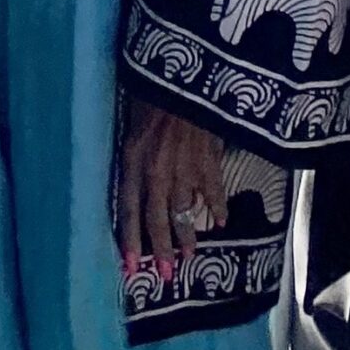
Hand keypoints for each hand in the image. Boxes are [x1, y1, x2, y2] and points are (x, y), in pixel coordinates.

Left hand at [116, 98, 229, 279]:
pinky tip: (221, 221)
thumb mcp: (131, 121)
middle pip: (157, 219)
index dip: (129, 240)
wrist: (183, 73)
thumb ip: (134, 151)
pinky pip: (214, 190)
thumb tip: (140, 176)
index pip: (128, 210)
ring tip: (189, 258)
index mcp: (133, 161)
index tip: (131, 267)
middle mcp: (157, 172)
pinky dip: (217, 206)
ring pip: (185, 211)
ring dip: (187, 236)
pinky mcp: (209, 159)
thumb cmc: (150, 87)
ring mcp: (185, 168)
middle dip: (160, 249)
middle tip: (165, 275)